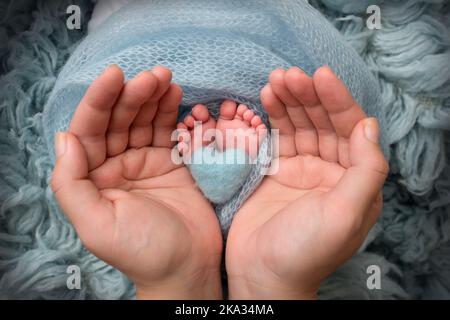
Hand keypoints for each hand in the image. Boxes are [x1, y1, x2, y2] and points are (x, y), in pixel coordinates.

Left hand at [51, 65, 222, 298]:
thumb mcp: (97, 224)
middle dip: (133, 95)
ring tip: (165, 78)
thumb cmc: (142, 251)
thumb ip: (71, 183)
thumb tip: (64, 138)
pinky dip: (170, 111)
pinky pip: (167, 131)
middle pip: (119, 120)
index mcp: (92, 179)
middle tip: (154, 75)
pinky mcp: (170, 162)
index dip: (99, 101)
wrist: (188, 266)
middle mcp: (115, 166)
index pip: (90, 130)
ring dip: (152, 97)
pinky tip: (175, 94)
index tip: (115, 75)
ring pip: (143, 121)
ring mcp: (144, 161)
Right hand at [225, 66, 388, 298]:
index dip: (338, 101)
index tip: (320, 76)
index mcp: (355, 181)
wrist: (261, 274)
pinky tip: (266, 98)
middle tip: (289, 74)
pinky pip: (277, 138)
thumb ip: (365, 170)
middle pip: (323, 123)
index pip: (351, 130)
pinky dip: (272, 117)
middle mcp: (331, 171)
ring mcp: (302, 170)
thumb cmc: (306, 251)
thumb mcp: (345, 214)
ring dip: (289, 101)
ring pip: (300, 126)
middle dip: (308, 96)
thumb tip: (370, 125)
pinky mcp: (276, 172)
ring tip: (275, 79)